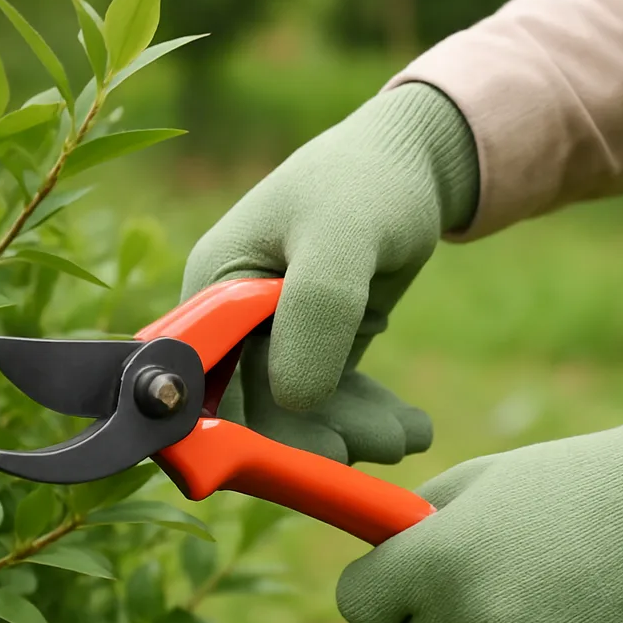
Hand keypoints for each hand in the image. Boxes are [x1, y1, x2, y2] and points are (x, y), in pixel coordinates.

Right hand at [182, 83, 478, 463]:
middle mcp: (233, 321)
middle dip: (316, 438)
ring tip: (410, 434)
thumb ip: (317, 311)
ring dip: (352, 433)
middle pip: (256, 408)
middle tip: (383, 448)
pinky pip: (331, 399)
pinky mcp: (314, 346)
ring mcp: (274, 337)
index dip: (248, 434)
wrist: (413, 164)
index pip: (209, 384)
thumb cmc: (368, 184)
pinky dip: (368, 417)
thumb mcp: (343, 236)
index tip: (313, 458)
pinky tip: (412, 425)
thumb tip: (290, 402)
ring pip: (300, 412)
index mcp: (215, 290)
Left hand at [337, 391, 622, 622]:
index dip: (379, 594)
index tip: (399, 587)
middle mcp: (467, 619)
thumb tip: (384, 546)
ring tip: (562, 589)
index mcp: (437, 560)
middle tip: (496, 579)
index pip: (359, 603)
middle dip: (441, 621)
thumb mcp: (486, 480)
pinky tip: (595, 622)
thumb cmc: (578, 485)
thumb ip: (424, 519)